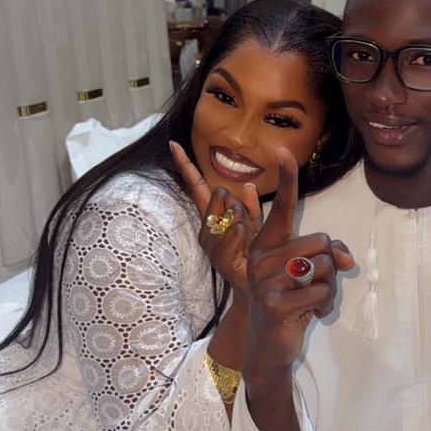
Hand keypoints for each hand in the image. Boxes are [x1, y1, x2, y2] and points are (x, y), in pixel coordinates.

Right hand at [170, 141, 260, 296]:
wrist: (255, 286)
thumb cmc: (255, 255)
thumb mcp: (256, 226)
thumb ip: (252, 207)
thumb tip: (248, 186)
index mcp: (213, 218)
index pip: (196, 187)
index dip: (185, 166)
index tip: (174, 144)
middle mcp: (207, 228)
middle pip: (218, 194)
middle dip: (237, 202)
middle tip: (246, 227)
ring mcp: (210, 242)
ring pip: (229, 211)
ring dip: (244, 220)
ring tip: (248, 238)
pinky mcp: (217, 255)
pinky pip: (233, 231)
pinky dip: (243, 233)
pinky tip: (245, 242)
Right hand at [245, 148, 352, 382]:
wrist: (269, 348)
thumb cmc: (291, 305)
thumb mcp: (308, 276)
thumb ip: (327, 258)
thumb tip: (346, 259)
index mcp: (268, 246)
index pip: (281, 208)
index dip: (286, 179)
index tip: (283, 150)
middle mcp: (261, 257)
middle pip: (320, 242)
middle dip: (331, 267)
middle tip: (317, 287)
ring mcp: (265, 280)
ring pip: (323, 268)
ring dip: (328, 290)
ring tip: (311, 302)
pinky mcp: (273, 302)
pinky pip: (319, 293)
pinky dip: (323, 306)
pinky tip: (307, 315)